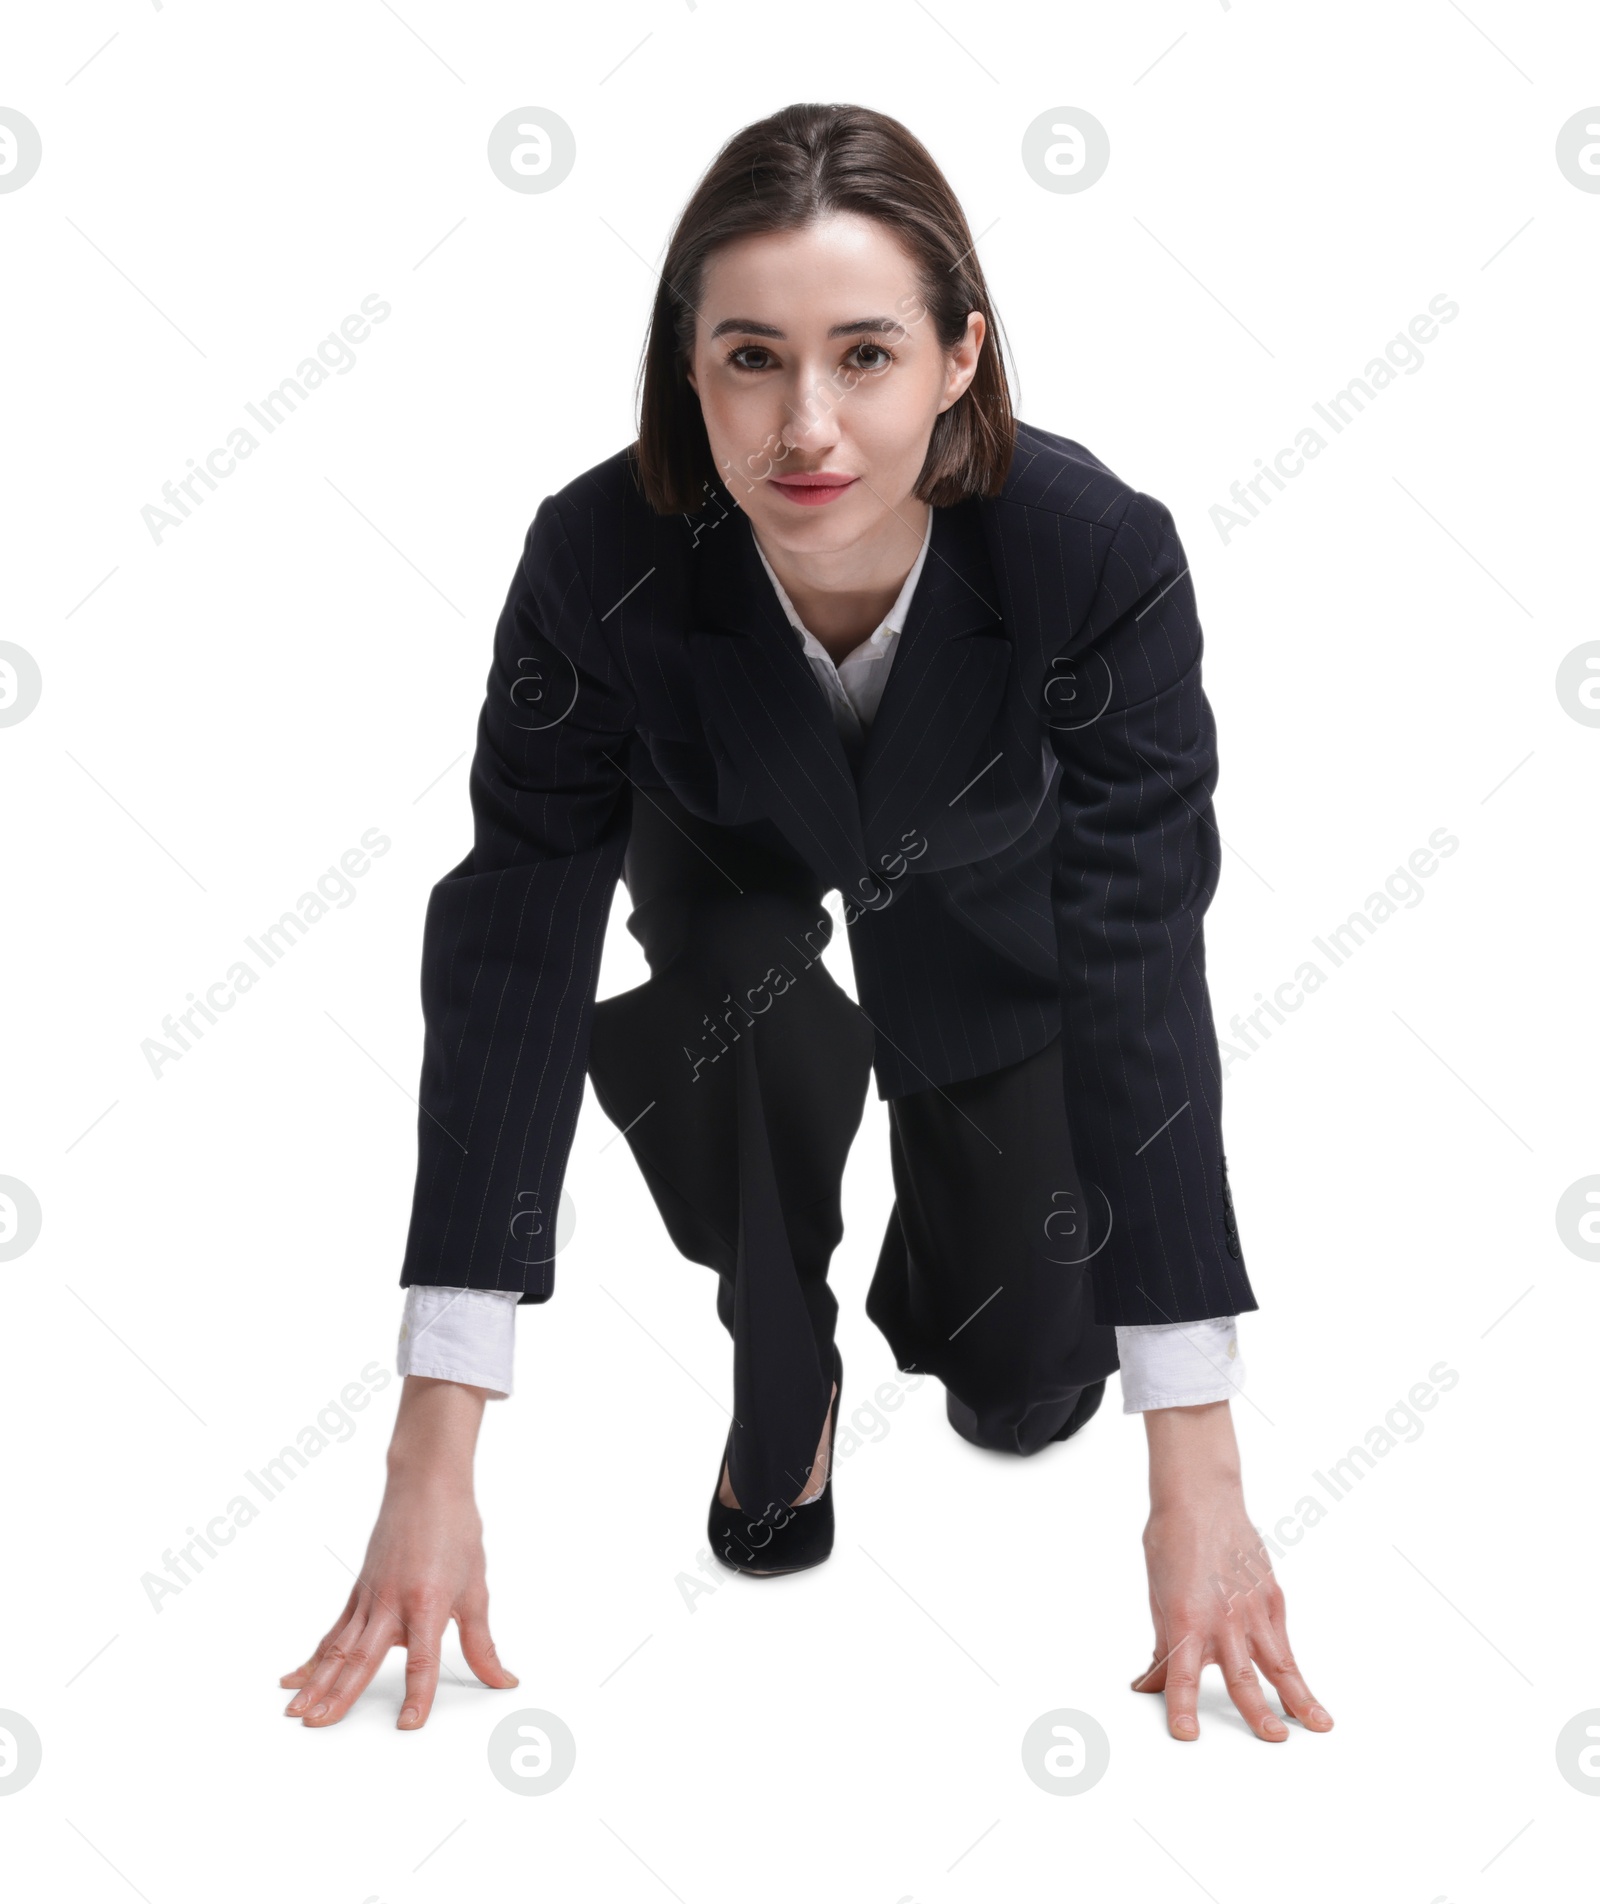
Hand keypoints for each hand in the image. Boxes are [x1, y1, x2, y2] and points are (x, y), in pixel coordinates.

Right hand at [279, 1375, 518, 1729]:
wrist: (426, 1486)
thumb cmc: (455, 1531)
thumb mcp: (475, 1589)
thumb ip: (481, 1643)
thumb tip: (501, 1680)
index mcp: (427, 1603)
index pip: (422, 1660)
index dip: (417, 1695)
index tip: (408, 1726)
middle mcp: (391, 1603)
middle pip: (363, 1658)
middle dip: (339, 1696)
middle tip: (317, 1726)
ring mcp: (369, 1598)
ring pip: (339, 1648)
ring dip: (317, 1682)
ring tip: (296, 1713)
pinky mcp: (358, 1592)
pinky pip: (334, 1631)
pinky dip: (314, 1657)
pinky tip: (294, 1678)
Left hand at [1131, 1400, 1332, 1743]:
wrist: (1201, 1497)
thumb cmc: (1171, 1542)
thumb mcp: (1157, 1595)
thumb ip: (1162, 1645)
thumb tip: (1151, 1683)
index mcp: (1185, 1616)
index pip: (1182, 1673)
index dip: (1182, 1706)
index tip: (1185, 1734)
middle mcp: (1222, 1616)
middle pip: (1241, 1675)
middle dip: (1257, 1712)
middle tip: (1271, 1739)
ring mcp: (1252, 1608)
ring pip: (1279, 1662)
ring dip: (1298, 1697)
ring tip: (1316, 1725)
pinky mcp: (1271, 1598)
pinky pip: (1282, 1641)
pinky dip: (1293, 1669)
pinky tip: (1304, 1692)